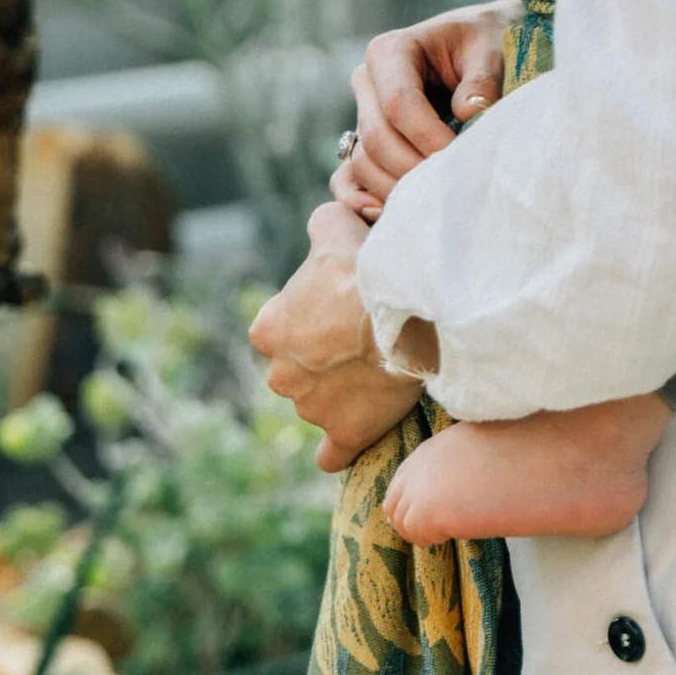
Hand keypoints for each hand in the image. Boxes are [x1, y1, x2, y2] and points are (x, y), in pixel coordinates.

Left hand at [249, 201, 421, 469]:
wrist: (406, 315)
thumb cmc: (366, 271)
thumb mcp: (334, 229)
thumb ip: (320, 224)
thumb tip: (323, 221)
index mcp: (268, 329)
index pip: (281, 325)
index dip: (313, 313)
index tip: (342, 304)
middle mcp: (280, 374)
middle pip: (299, 367)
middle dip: (324, 356)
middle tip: (363, 336)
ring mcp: (311, 408)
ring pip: (320, 402)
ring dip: (342, 390)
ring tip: (380, 368)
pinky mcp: (344, 433)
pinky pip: (333, 453)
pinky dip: (339, 447)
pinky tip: (354, 433)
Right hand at [331, 0, 521, 216]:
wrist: (483, 45)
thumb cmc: (488, 42)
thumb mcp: (492, 50)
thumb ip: (482, 80)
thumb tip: (467, 114)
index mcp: (391, 51)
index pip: (399, 103)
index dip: (428, 137)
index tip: (460, 157)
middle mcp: (367, 83)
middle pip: (377, 137)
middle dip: (413, 168)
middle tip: (451, 188)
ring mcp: (363, 115)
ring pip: (364, 162)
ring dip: (397, 187)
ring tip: (436, 203)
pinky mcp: (367, 143)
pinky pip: (349, 177)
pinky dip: (363, 200)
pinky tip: (391, 216)